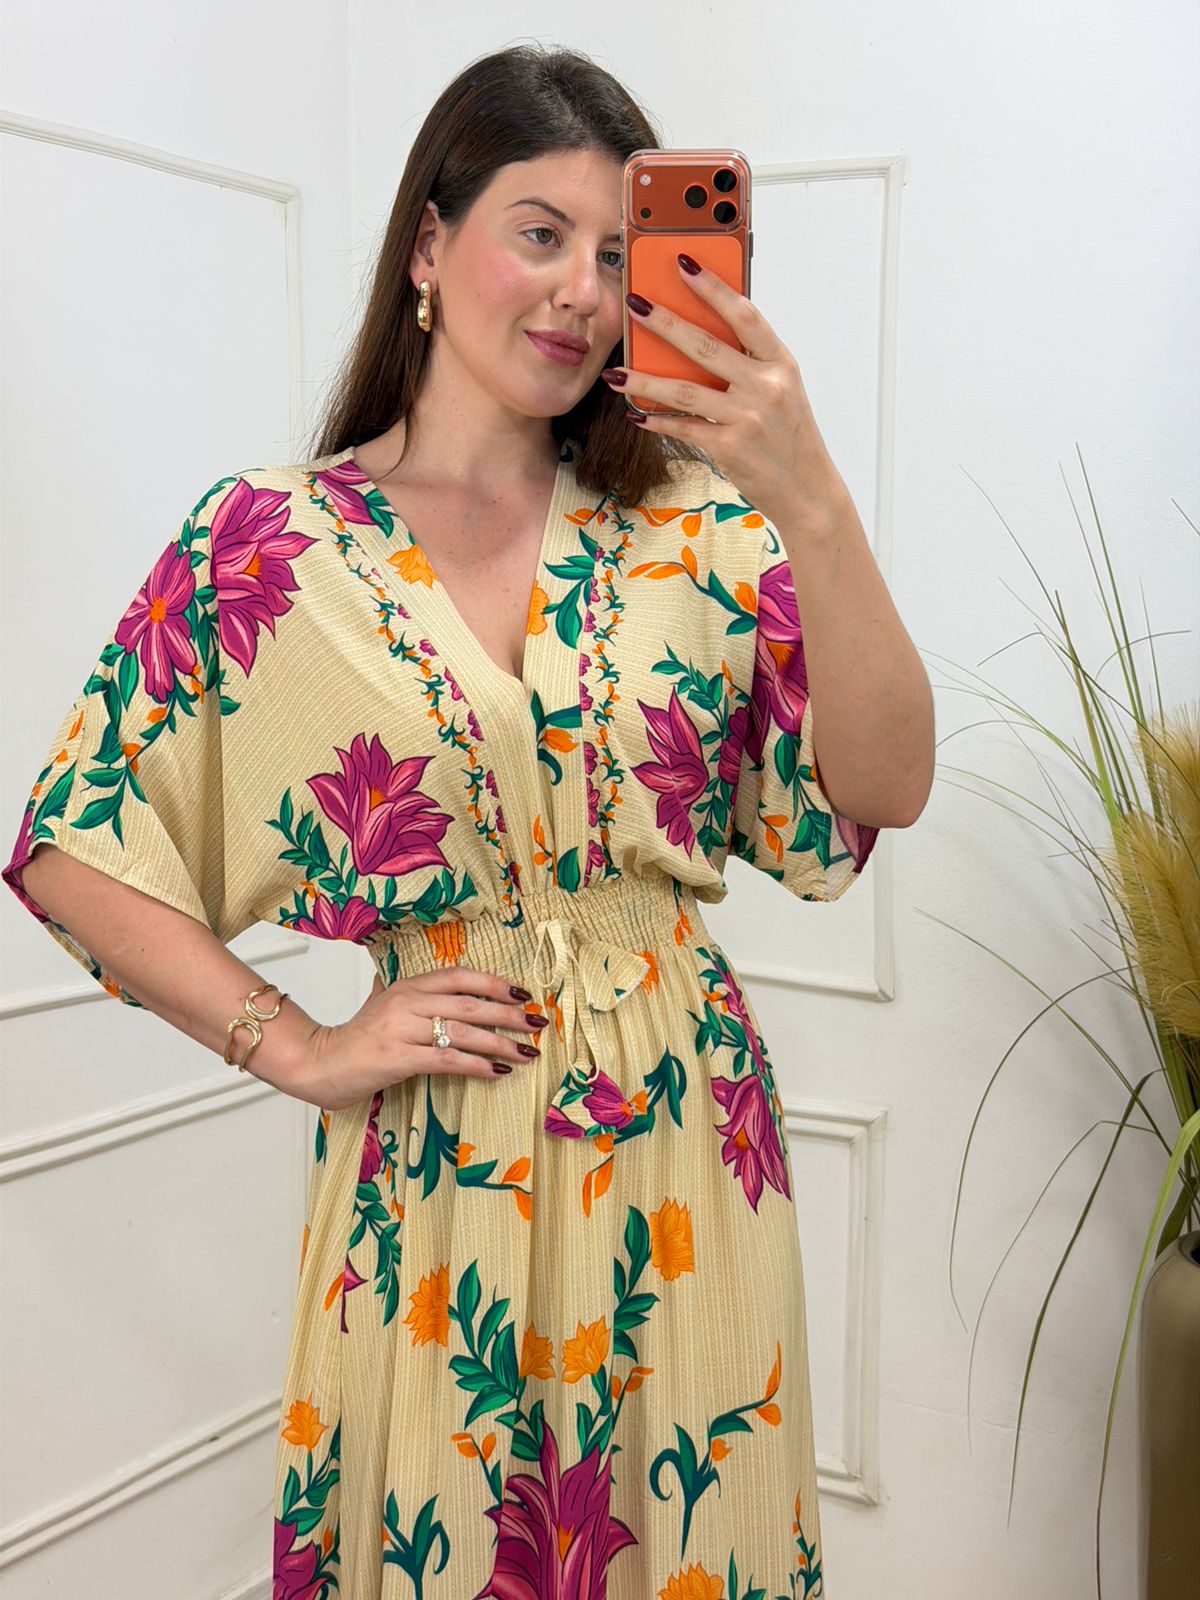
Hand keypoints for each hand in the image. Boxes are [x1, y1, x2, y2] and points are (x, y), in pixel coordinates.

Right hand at [301, 967, 547, 1112]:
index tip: (521, 993)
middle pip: (469, 1003)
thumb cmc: (353, 1038)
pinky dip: (476, 1065)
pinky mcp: (399, 1058)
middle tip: (536, 1023)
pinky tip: (497, 1071)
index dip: (493, 982)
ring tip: (526, 1052)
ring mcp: (402, 1029)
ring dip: (500, 1043)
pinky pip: (447, 1059)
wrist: (319, 1062)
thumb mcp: (377, 1003)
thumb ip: (395, 990)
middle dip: (508, 1014)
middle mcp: (407, 1002)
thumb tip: (403, 978)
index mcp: (407, 986)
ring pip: (462, 1031)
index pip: (459, 976)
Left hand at [603, 255, 850, 533]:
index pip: (744, 315)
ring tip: (616, 372)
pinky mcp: (730, 447)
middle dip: (664, 322)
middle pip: (705, 347)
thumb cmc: (789, 436)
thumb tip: (698, 336)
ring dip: (645, 380)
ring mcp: (747, 418)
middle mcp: (766, 387)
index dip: (713, 288)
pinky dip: (656, 420)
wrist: (807, 490)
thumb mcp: (781, 391)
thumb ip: (749, 364)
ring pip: (685, 391)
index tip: (684, 264)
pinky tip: (635, 413)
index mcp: (781, 364)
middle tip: (633, 304)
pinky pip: (683, 427)